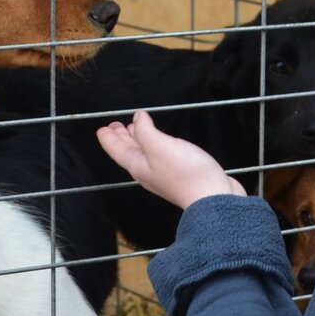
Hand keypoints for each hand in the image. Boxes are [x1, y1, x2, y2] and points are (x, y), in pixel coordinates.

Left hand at [97, 110, 245, 209]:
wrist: (212, 197)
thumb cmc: (185, 173)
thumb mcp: (159, 146)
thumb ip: (145, 131)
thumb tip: (137, 118)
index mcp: (139, 166)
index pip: (118, 150)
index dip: (109, 138)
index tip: (102, 128)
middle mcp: (148, 171)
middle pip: (130, 152)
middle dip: (122, 138)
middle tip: (115, 126)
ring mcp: (164, 173)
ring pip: (145, 153)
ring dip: (138, 140)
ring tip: (133, 129)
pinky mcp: (180, 173)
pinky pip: (160, 155)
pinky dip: (155, 144)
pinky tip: (162, 142)